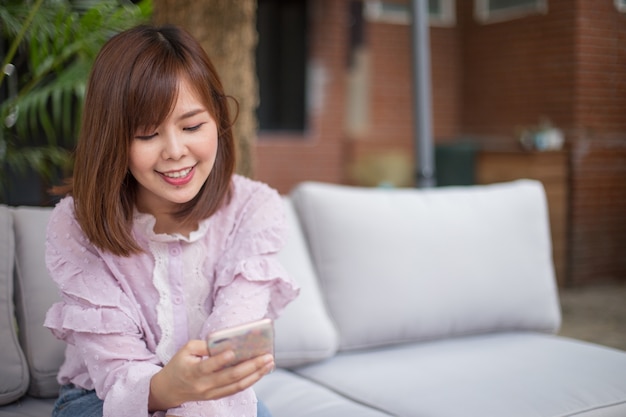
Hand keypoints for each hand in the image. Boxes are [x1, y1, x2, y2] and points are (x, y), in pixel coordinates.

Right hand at [148, 339, 273, 411]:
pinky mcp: (216, 396)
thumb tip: (225, 341)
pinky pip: (236, 390)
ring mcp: (211, 393)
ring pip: (237, 386)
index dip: (220, 360)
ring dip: (256, 375)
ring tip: (269, 363)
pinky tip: (260, 371)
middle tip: (267, 356)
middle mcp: (204, 385)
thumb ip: (203, 345)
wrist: (169, 390)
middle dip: (251, 366)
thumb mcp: (185, 350)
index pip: (208, 366)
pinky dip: (250, 381)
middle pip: (230, 377)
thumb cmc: (179, 365)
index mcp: (193, 371)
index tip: (233, 352)